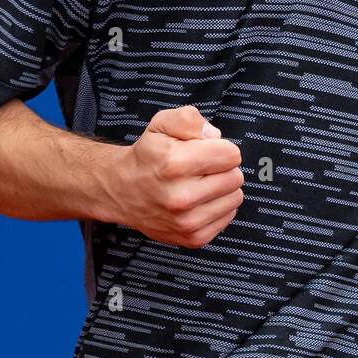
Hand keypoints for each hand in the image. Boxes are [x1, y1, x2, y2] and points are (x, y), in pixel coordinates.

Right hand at [106, 105, 242, 246]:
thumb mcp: (161, 124)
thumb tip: (214, 136)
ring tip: (199, 184)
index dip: (220, 148)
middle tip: (200, 168)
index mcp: (174, 164)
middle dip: (222, 168)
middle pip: (236, 177)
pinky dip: (218, 206)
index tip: (204, 151)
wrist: (121, 191)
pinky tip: (198, 201)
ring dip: (222, 188)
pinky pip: (229, 216)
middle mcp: (180, 197)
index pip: (231, 155)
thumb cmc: (147, 156)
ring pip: (235, 197)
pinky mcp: (193, 238)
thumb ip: (189, 119)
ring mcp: (187, 222)